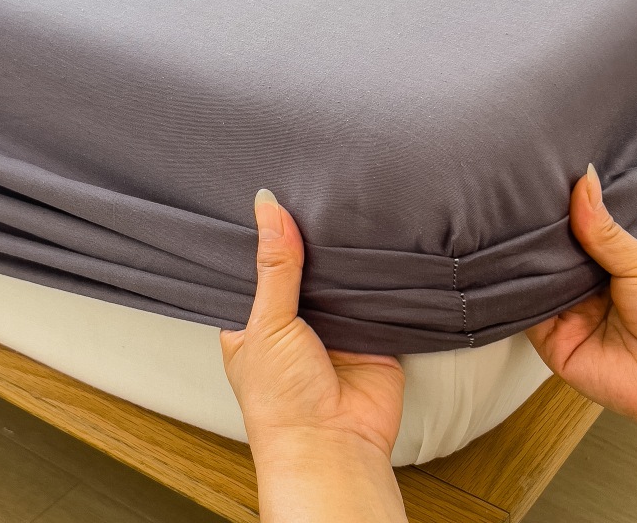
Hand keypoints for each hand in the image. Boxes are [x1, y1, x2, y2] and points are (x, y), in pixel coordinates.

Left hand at [220, 189, 407, 522]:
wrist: (333, 446)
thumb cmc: (281, 400)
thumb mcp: (267, 324)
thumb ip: (275, 266)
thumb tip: (268, 208)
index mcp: (256, 319)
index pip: (260, 263)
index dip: (267, 233)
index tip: (276, 191)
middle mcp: (295, 319)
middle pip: (304, 265)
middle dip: (311, 240)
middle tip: (319, 189)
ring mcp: (335, 324)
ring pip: (341, 276)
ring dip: (345, 255)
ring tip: (350, 205)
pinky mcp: (371, 330)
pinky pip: (376, 292)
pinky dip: (379, 274)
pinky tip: (380, 240)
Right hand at [527, 165, 636, 434]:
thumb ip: (604, 228)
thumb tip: (585, 179)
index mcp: (603, 263)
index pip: (567, 232)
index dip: (552, 212)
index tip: (534, 183)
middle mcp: (578, 286)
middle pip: (543, 255)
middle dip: (531, 234)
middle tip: (509, 202)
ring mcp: (562, 314)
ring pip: (528, 281)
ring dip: (520, 262)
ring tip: (502, 230)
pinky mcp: (549, 341)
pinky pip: (522, 314)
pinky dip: (514, 294)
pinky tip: (507, 270)